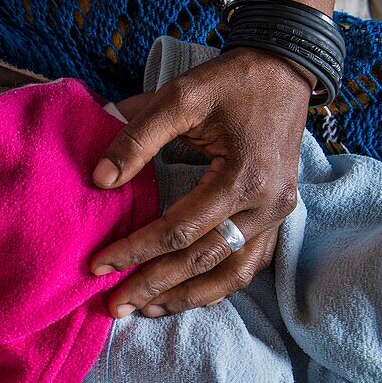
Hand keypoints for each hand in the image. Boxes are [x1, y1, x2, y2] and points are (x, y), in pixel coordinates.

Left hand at [89, 48, 310, 316]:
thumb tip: (99, 181)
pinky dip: (215, 285)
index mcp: (243, 177)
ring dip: (186, 297)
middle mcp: (266, 205)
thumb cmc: (228, 82)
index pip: (180, 230)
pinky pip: (247, 264)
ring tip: (145, 310)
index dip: (136, 250)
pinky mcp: (276, 216)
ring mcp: (277, 215)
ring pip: (231, 274)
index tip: (98, 265)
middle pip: (204, 261)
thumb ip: (137, 138)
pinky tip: (183, 295)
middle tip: (114, 306)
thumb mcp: (179, 97)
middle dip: (155, 286)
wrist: (283, 72)